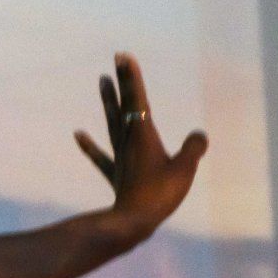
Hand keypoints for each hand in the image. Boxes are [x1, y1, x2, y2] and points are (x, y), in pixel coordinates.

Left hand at [73, 51, 209, 237]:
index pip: (137, 100)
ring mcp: (119, 157)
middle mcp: (128, 141)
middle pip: (123, 106)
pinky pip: (100, 156)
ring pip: (112, 123)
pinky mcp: (115, 174)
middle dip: (121, 83)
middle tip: (114, 62)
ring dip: (108, 102)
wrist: (133, 220)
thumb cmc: (161, 193)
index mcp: (143, 135)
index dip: (131, 78)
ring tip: (102, 82)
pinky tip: (77, 133)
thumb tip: (199, 135)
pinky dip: (88, 145)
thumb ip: (193, 149)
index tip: (123, 56)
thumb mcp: (184, 169)